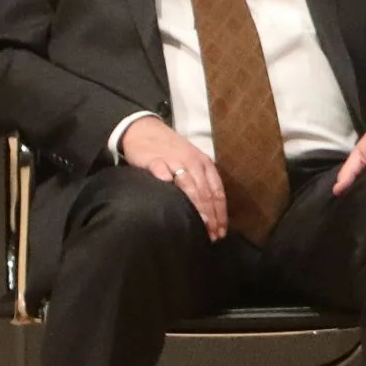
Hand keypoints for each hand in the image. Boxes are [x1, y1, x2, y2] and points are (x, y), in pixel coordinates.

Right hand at [119, 115, 228, 240]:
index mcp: (205, 164)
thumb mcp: (192, 164)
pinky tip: (168, 190)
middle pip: (205, 192)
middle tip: (212, 234)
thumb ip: (201, 183)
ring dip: (196, 205)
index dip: (220, 213)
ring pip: (188, 184)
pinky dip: (165, 179)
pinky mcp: (154, 159)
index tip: (220, 231)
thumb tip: (211, 214)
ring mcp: (173, 160)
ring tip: (200, 222)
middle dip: (211, 215)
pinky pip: (161, 169)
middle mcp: (193, 162)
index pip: (217, 192)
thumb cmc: (171, 152)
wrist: (145, 130)